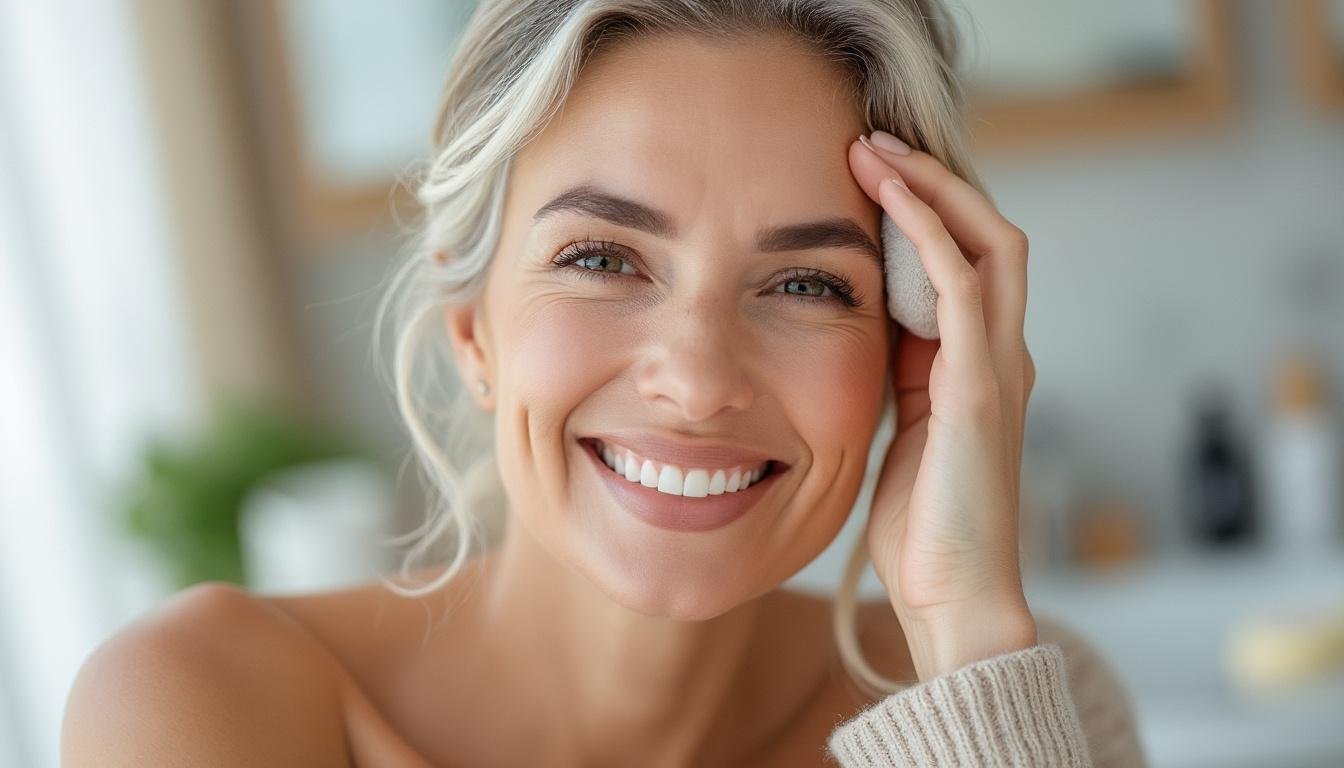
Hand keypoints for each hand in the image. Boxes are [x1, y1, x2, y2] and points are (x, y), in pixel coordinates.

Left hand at [848, 134, 1037, 681]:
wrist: (953, 598)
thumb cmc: (921, 527)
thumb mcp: (900, 432)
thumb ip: (896, 377)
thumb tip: (858, 328)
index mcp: (977, 366)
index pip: (968, 261)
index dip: (927, 211)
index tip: (868, 175)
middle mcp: (1001, 355)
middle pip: (990, 234)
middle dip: (934, 181)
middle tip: (871, 143)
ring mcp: (999, 367)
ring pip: (989, 242)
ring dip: (932, 188)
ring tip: (876, 150)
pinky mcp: (982, 388)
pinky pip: (960, 285)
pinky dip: (929, 232)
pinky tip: (889, 199)